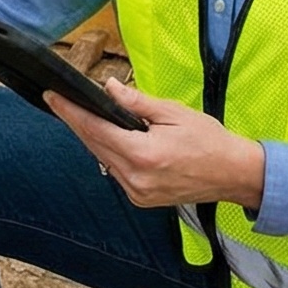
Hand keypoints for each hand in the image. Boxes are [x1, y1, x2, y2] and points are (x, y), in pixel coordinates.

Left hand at [48, 79, 265, 211]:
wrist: (234, 175)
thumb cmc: (210, 141)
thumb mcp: (174, 113)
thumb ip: (137, 103)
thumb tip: (110, 88)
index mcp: (144, 155)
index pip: (96, 130)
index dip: (71, 112)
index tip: (53, 97)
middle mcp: (136, 178)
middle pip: (94, 145)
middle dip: (76, 122)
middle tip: (59, 101)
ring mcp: (137, 192)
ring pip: (103, 160)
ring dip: (91, 138)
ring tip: (78, 116)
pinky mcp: (141, 199)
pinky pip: (115, 172)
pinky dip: (109, 153)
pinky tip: (105, 138)